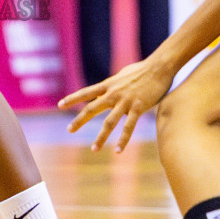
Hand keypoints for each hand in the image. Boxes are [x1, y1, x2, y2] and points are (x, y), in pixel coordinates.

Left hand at [59, 56, 173, 152]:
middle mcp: (113, 93)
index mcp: (108, 85)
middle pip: (92, 108)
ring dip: (101, 137)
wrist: (159, 67)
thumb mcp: (122, 75)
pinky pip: (128, 127)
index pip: (86, 92)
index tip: (60, 105)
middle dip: (79, 120)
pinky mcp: (138, 108)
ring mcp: (125, 101)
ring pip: (109, 122)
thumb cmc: (142, 70)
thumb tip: (109, 87)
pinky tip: (117, 151)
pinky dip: (123, 140)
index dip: (72, 98)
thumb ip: (114, 84)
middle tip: (69, 130)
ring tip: (94, 149)